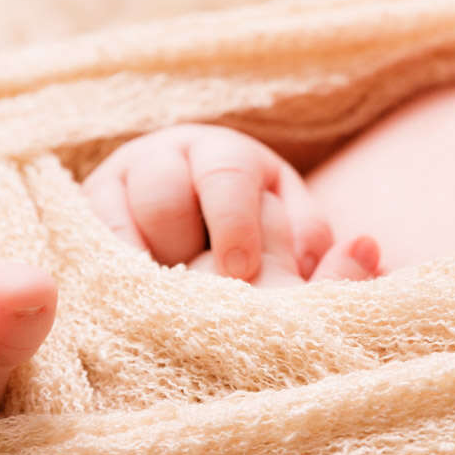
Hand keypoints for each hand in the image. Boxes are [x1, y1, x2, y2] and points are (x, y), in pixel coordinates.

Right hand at [81, 124, 381, 285]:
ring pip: (127, 202)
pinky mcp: (89, 206)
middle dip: (181, 240)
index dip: (235, 223)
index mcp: (236, 161)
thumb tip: (368, 249)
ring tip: (157, 298)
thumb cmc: (254, 259)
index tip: (240, 273)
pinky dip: (101, 256)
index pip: (232, 175)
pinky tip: (116, 293)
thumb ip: (327, 261)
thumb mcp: (291, 252)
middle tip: (193, 290)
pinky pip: (85, 223)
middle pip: (168, 186)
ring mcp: (129, 179)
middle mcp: (179, 157)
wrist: (183, 264)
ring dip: (142, 252)